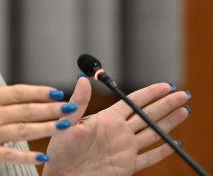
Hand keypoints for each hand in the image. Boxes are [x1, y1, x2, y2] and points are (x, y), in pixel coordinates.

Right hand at [0, 85, 77, 169]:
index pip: (19, 92)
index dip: (40, 92)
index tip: (56, 91)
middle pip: (28, 110)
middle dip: (52, 108)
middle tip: (70, 106)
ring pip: (25, 131)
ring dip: (47, 128)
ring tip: (64, 125)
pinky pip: (11, 155)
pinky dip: (28, 156)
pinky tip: (42, 156)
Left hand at [43, 77, 190, 175]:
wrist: (61, 175)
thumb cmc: (59, 149)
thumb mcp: (67, 122)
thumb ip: (79, 102)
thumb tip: (83, 79)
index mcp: (106, 119)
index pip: (133, 102)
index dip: (150, 93)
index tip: (166, 86)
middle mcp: (118, 131)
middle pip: (147, 115)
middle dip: (166, 104)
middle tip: (183, 95)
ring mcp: (124, 148)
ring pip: (152, 133)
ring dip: (168, 123)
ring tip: (184, 111)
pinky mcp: (127, 166)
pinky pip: (149, 158)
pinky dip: (162, 152)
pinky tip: (173, 143)